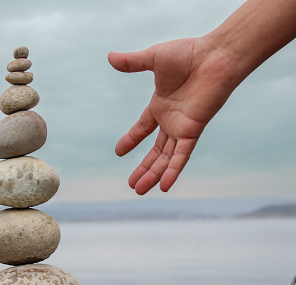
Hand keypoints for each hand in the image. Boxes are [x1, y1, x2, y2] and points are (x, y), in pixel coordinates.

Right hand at [109, 37, 238, 194]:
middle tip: (132, 184)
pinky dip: (173, 171)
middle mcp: (171, 120)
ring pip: (165, 159)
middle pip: (155, 151)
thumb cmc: (189, 53)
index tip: (118, 152)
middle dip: (144, 168)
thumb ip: (131, 62)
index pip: (143, 128)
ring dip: (153, 175)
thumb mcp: (153, 58)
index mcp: (160, 105)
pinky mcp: (192, 131)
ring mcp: (182, 128)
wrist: (216, 56)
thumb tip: (109, 56)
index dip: (131, 140)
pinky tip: (164, 187)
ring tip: (139, 190)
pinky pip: (181, 156)